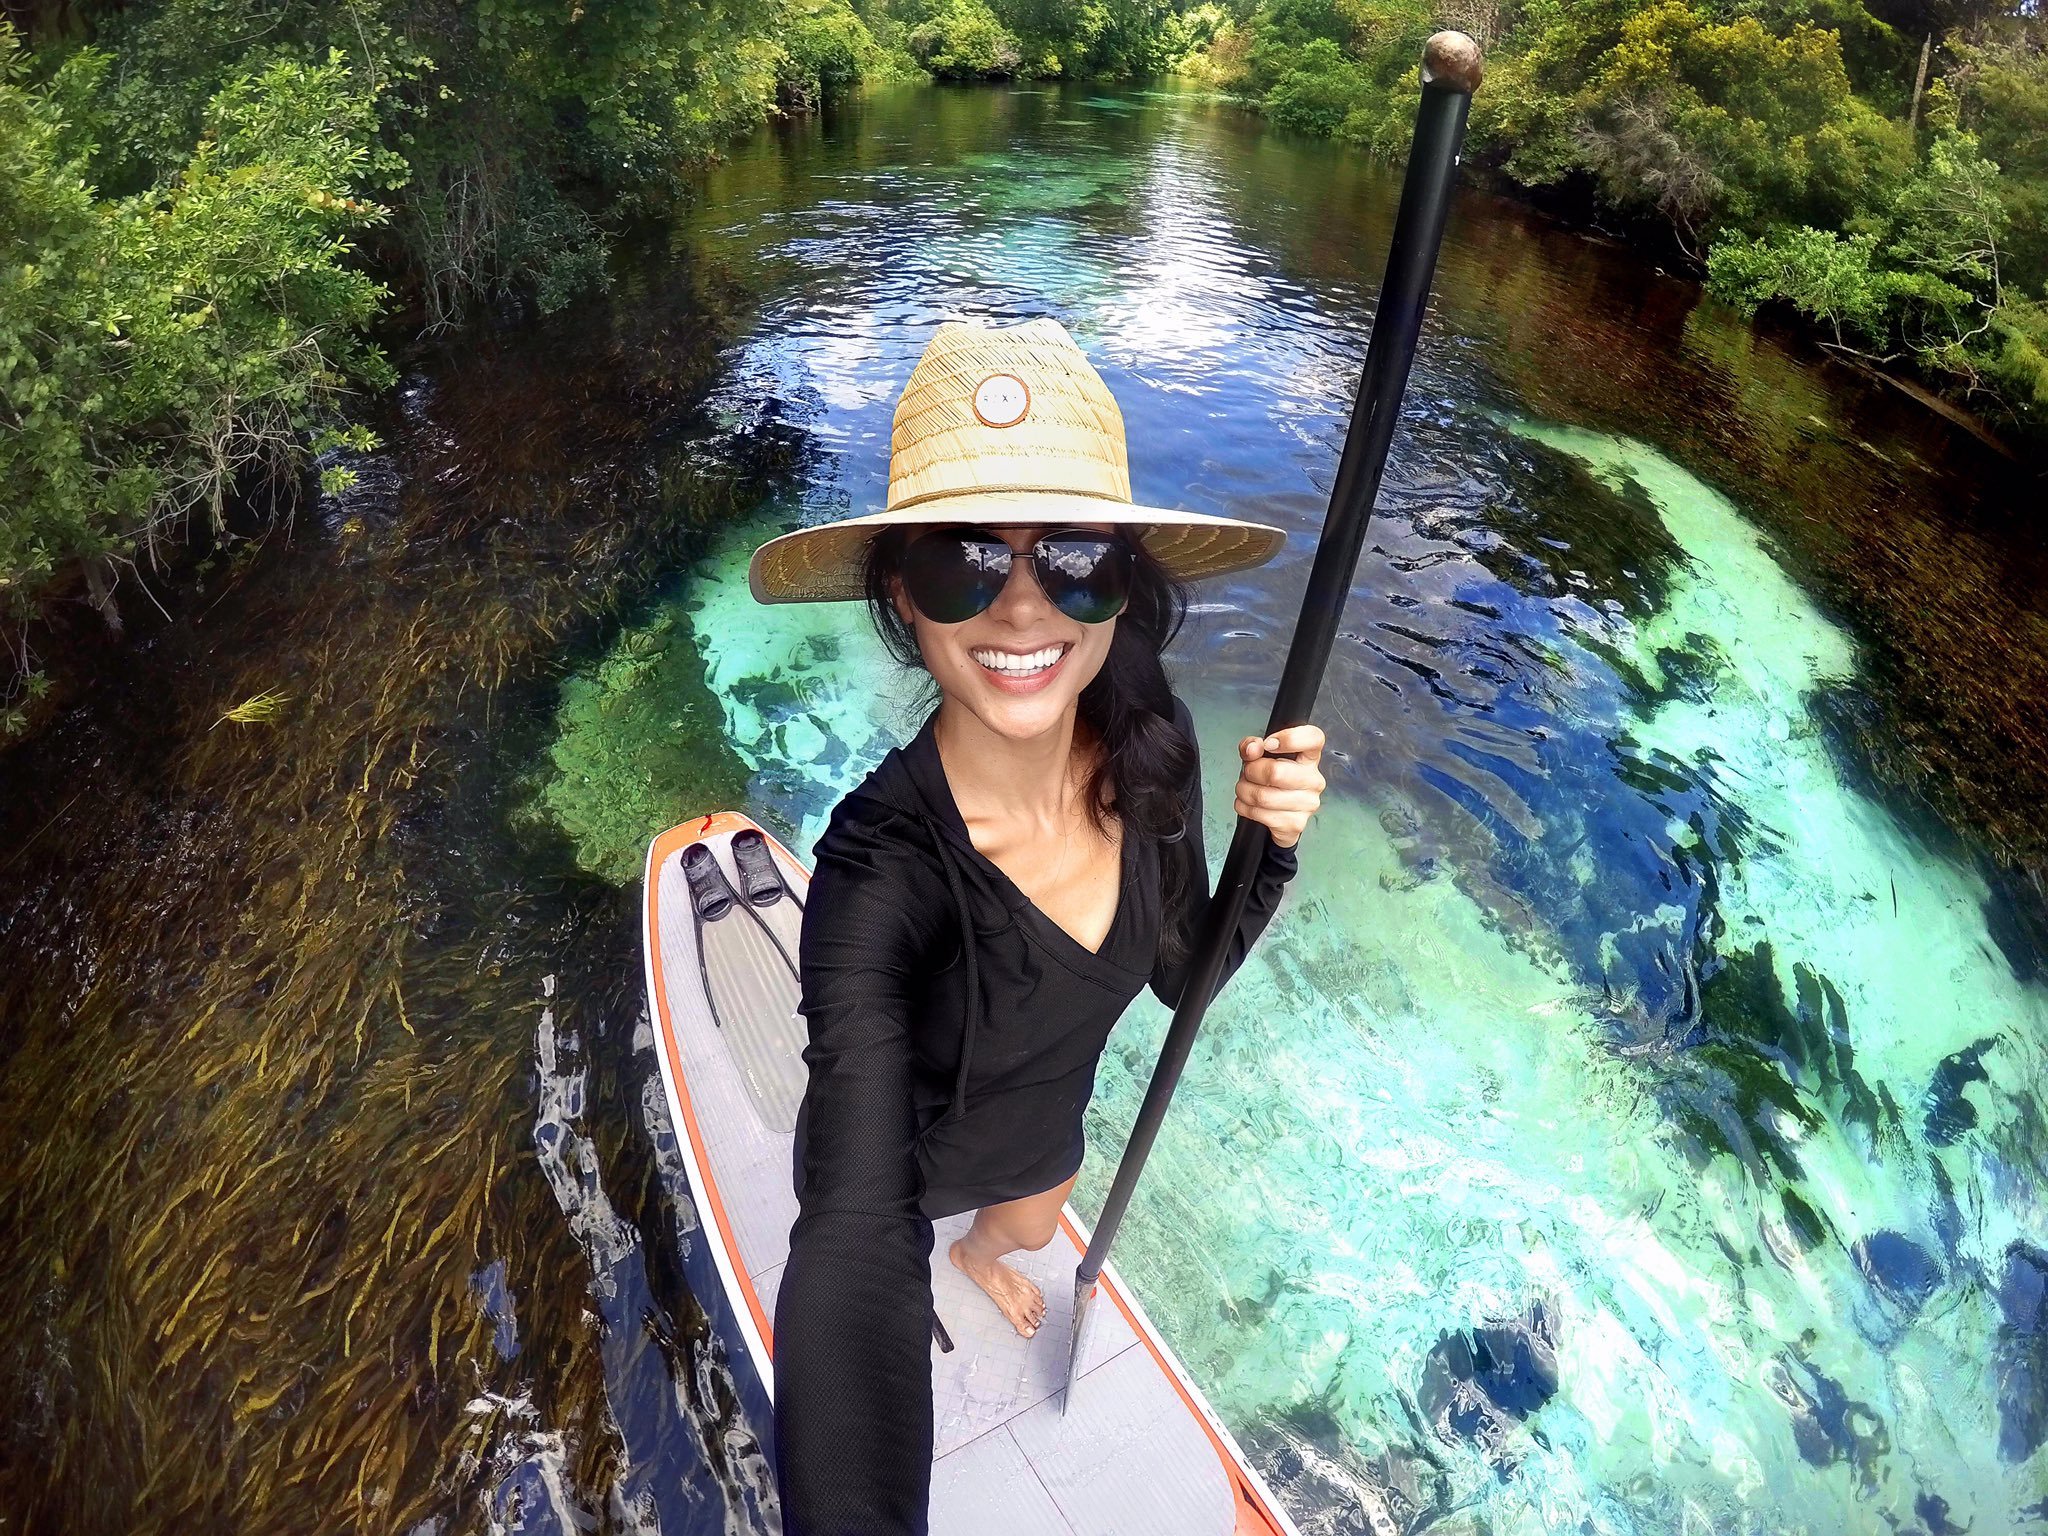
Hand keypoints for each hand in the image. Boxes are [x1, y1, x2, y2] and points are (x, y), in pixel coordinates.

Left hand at [1234, 724, 1325, 849]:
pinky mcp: (1295, 824)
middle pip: (1275, 772)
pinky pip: (1259, 814)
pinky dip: (1244, 808)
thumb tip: (1252, 748)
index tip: (1269, 744)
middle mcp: (1314, 780)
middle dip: (1251, 772)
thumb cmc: (1271, 782)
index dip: (1290, 738)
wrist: (1278, 817)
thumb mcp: (1259, 758)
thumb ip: (1252, 746)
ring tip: (1247, 790)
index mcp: (1309, 758)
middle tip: (1249, 773)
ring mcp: (1308, 804)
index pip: (1313, 738)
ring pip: (1262, 796)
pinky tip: (1251, 805)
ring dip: (1244, 791)